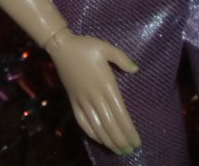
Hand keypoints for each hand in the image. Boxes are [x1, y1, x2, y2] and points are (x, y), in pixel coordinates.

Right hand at [45, 27, 139, 152]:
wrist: (62, 48)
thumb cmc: (87, 47)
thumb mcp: (106, 48)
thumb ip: (122, 59)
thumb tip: (136, 68)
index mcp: (106, 85)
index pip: (120, 113)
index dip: (128, 129)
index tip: (136, 141)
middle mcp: (95, 96)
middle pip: (110, 124)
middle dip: (120, 139)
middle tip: (130, 151)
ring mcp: (82, 101)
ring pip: (96, 125)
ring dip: (108, 140)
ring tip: (118, 150)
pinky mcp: (73, 101)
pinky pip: (82, 121)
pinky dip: (91, 133)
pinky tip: (98, 139)